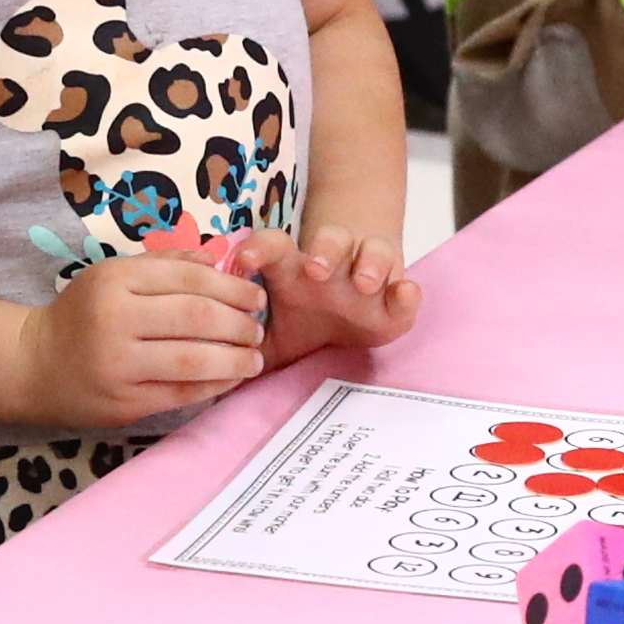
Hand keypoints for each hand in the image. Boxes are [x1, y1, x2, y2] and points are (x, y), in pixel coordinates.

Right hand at [13, 247, 267, 426]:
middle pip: (196, 316)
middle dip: (239, 322)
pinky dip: (213, 386)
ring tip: (255, 358)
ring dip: (234, 359)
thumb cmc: (81, 315)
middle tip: (259, 328)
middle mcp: (115, 318)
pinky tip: (230, 380)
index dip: (231, 287)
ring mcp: (118, 363)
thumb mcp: (111, 275)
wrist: (33, 365)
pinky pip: (180, 393)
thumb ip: (162, 264)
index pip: (188, 278)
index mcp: (115, 280)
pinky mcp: (123, 401)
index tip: (257, 295)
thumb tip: (215, 258)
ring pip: (192, 359)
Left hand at [253, 224, 417, 362]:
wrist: (355, 306)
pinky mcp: (398, 293)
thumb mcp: (278, 337)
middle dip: (324, 251)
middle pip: (331, 239)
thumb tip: (216, 385)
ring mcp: (369, 271)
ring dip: (369, 263)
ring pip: (373, 250)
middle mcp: (334, 262)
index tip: (244, 262)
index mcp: (296, 269)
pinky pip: (407, 286)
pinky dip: (408, 291)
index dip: (259, 248)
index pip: (275, 245)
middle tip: (315, 270)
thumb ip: (249, 353)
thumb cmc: (307, 320)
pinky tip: (405, 293)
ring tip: (363, 284)